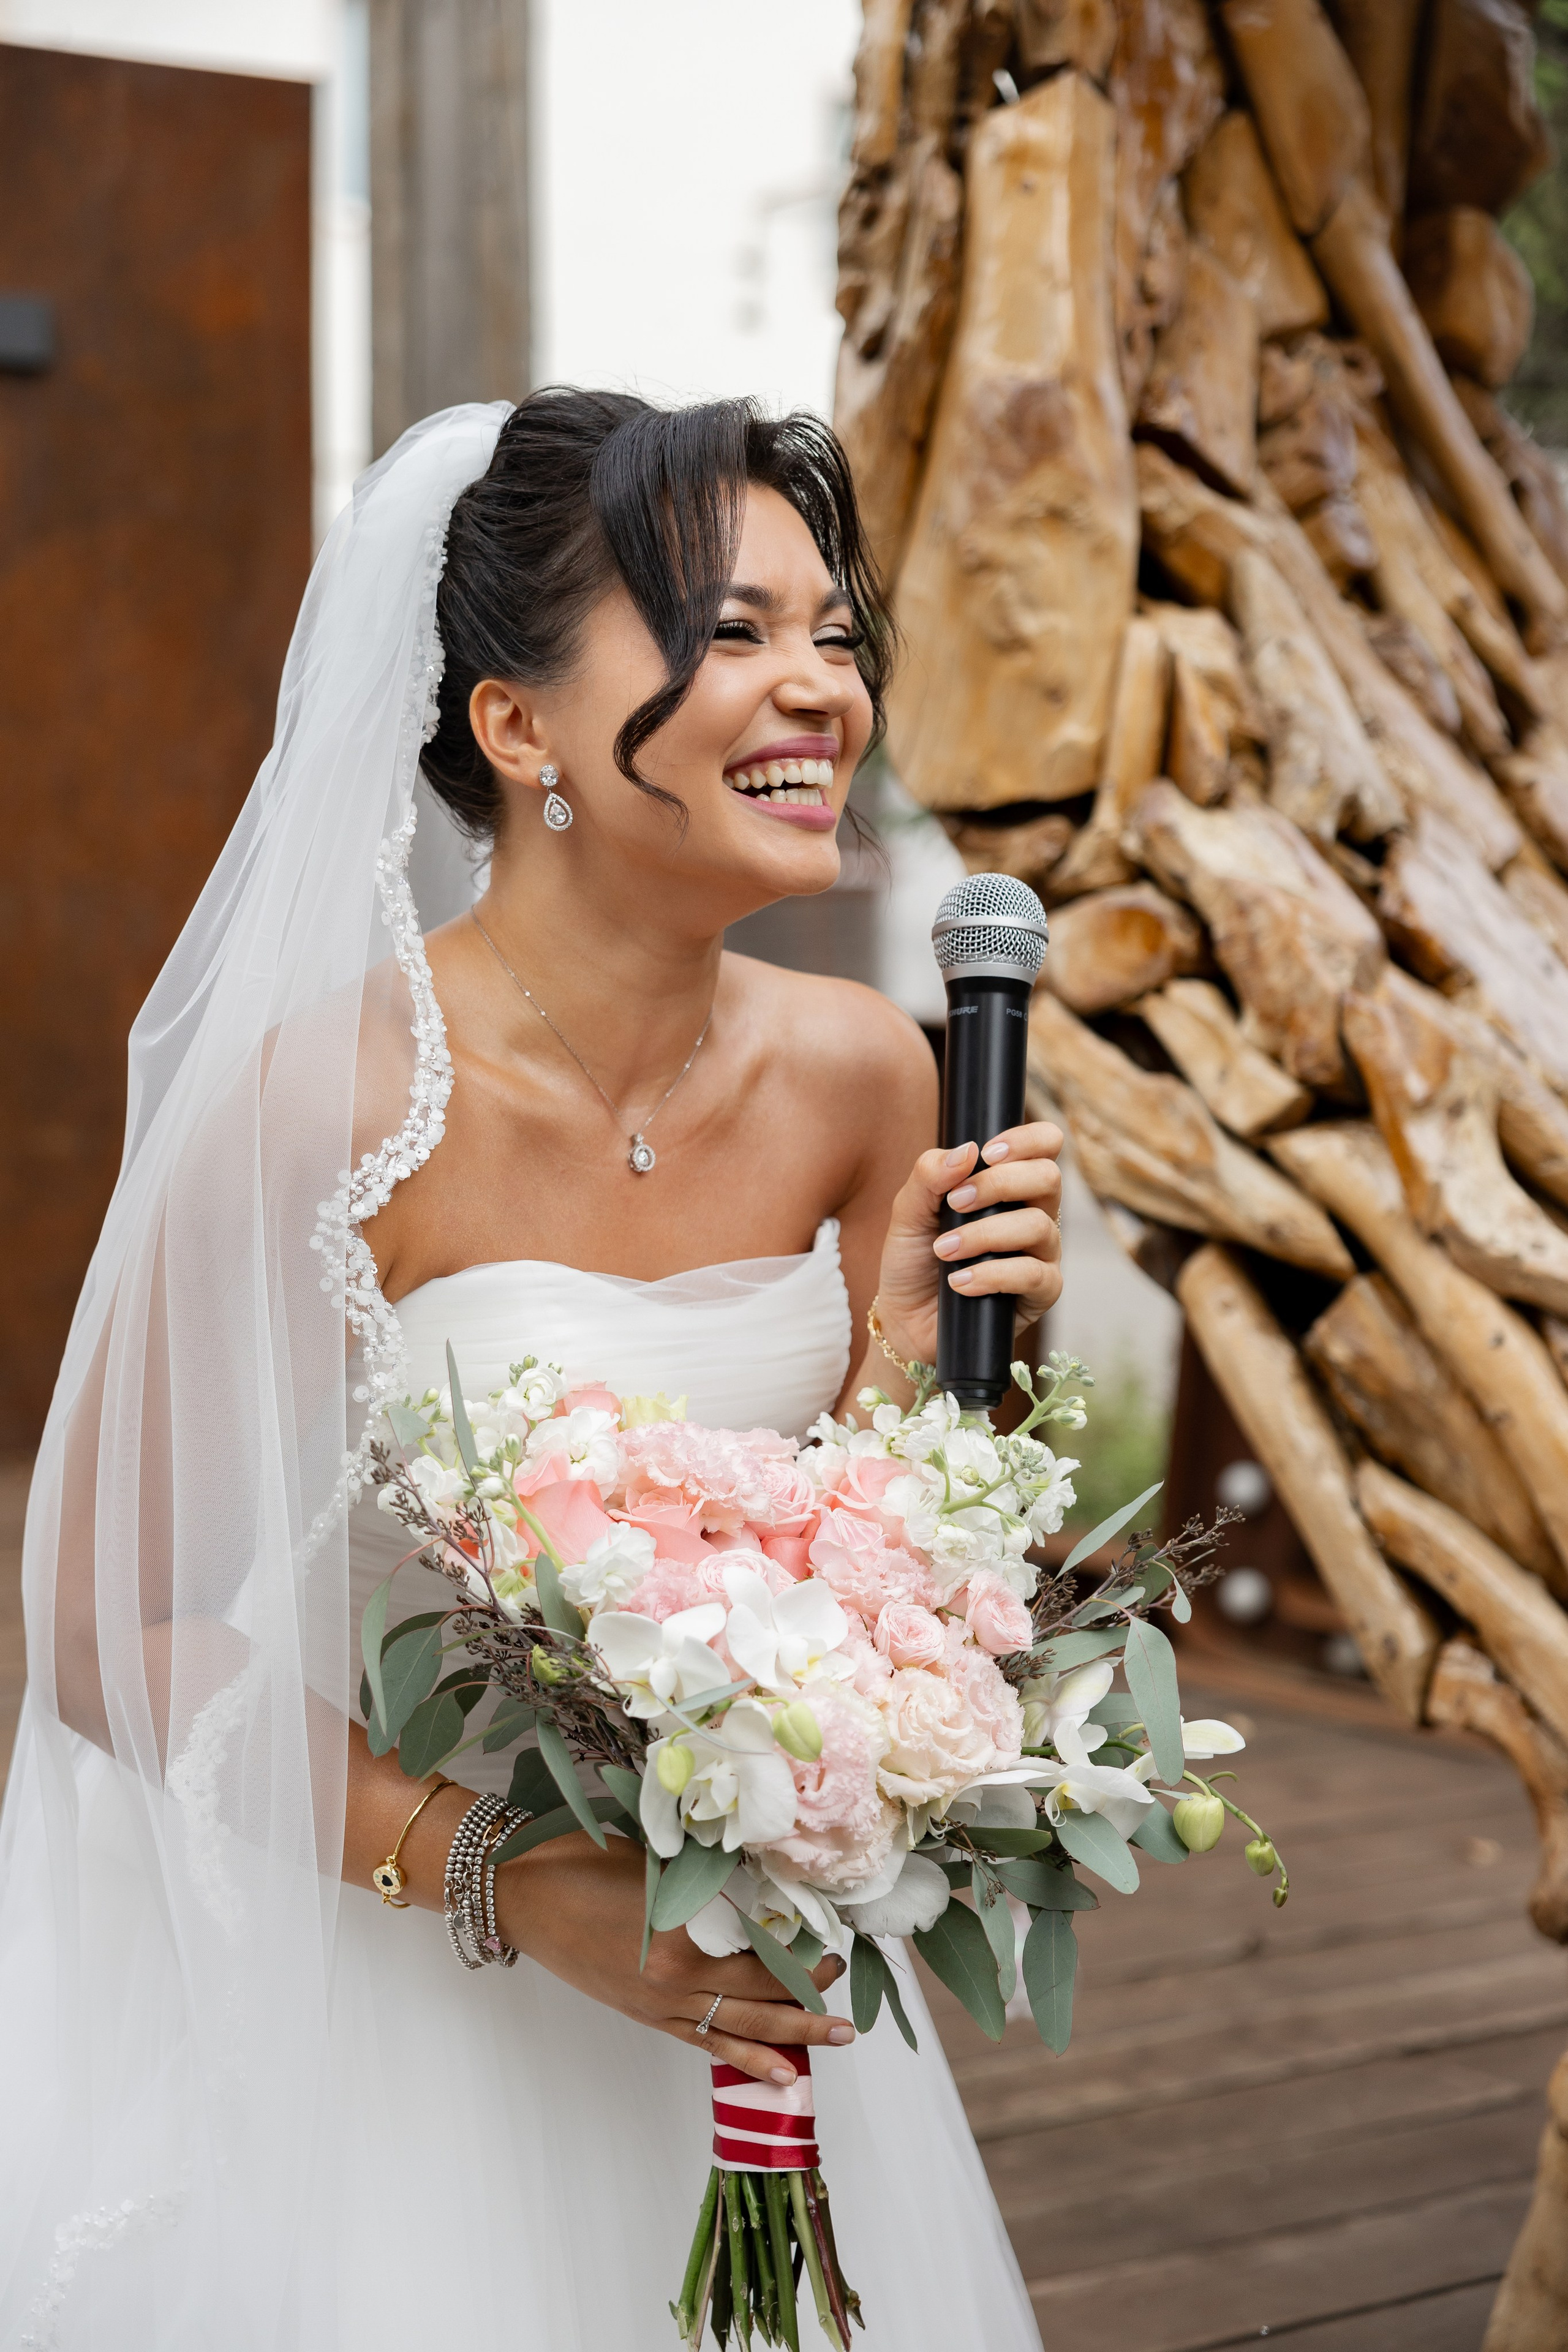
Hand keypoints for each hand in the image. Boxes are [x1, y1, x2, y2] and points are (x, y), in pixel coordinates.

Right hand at [497, 1830, 853, 2085]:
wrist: (523, 1892)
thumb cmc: (583, 1861)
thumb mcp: (657, 1862)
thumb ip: (709, 1882)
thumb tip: (760, 1886)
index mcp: (682, 1938)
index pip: (761, 1953)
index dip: (800, 1952)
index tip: (833, 1940)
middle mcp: (676, 1981)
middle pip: (757, 1996)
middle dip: (806, 1998)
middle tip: (844, 1993)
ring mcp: (659, 2004)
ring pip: (737, 2029)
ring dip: (789, 2037)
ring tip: (835, 2041)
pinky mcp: (645, 2015)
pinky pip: (703, 2042)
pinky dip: (742, 2058)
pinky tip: (776, 2072)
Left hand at [873, 1120, 1063, 1371]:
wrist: (906, 1319)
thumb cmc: (913, 1260)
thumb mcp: (907, 1212)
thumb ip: (929, 1175)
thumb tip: (967, 1150)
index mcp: (1009, 1186)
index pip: (1045, 1145)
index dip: (1026, 1140)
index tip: (987, 1153)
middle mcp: (1033, 1214)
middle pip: (1048, 1177)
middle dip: (999, 1184)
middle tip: (955, 1203)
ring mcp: (1041, 1254)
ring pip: (1038, 1227)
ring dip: (984, 1235)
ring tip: (944, 1251)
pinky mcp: (1041, 1293)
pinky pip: (1034, 1275)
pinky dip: (992, 1275)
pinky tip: (960, 1282)